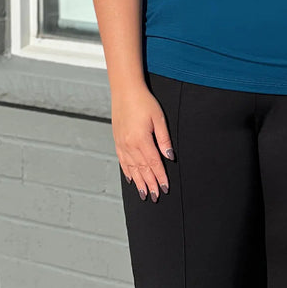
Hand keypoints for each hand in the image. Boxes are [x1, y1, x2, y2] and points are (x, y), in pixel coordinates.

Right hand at [111, 84, 174, 202]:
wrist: (125, 90)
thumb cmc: (144, 102)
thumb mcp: (159, 118)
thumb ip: (164, 139)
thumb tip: (169, 157)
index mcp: (141, 140)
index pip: (153, 164)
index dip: (160, 177)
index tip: (165, 188)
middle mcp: (130, 145)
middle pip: (142, 169)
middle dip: (150, 184)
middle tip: (156, 196)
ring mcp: (121, 144)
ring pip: (131, 168)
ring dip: (139, 182)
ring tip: (144, 194)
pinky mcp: (117, 141)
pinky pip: (122, 161)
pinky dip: (127, 172)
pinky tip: (131, 179)